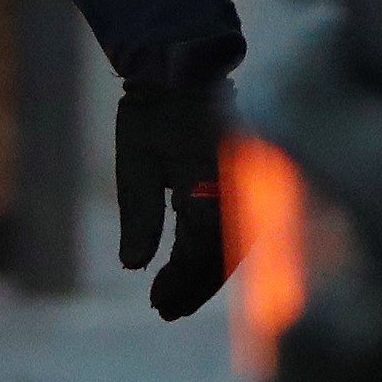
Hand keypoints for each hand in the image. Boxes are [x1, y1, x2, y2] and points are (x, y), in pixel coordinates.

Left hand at [116, 78, 234, 319]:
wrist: (184, 70)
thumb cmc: (153, 113)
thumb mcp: (135, 160)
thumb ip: (139, 214)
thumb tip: (134, 265)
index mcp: (210, 181)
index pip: (201, 248)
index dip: (182, 282)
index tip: (157, 304)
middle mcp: (238, 189)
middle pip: (224, 255)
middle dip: (196, 287)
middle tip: (164, 310)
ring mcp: (248, 187)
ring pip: (235, 246)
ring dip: (208, 276)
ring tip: (176, 300)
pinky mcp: (246, 185)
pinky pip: (237, 230)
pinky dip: (218, 255)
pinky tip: (195, 271)